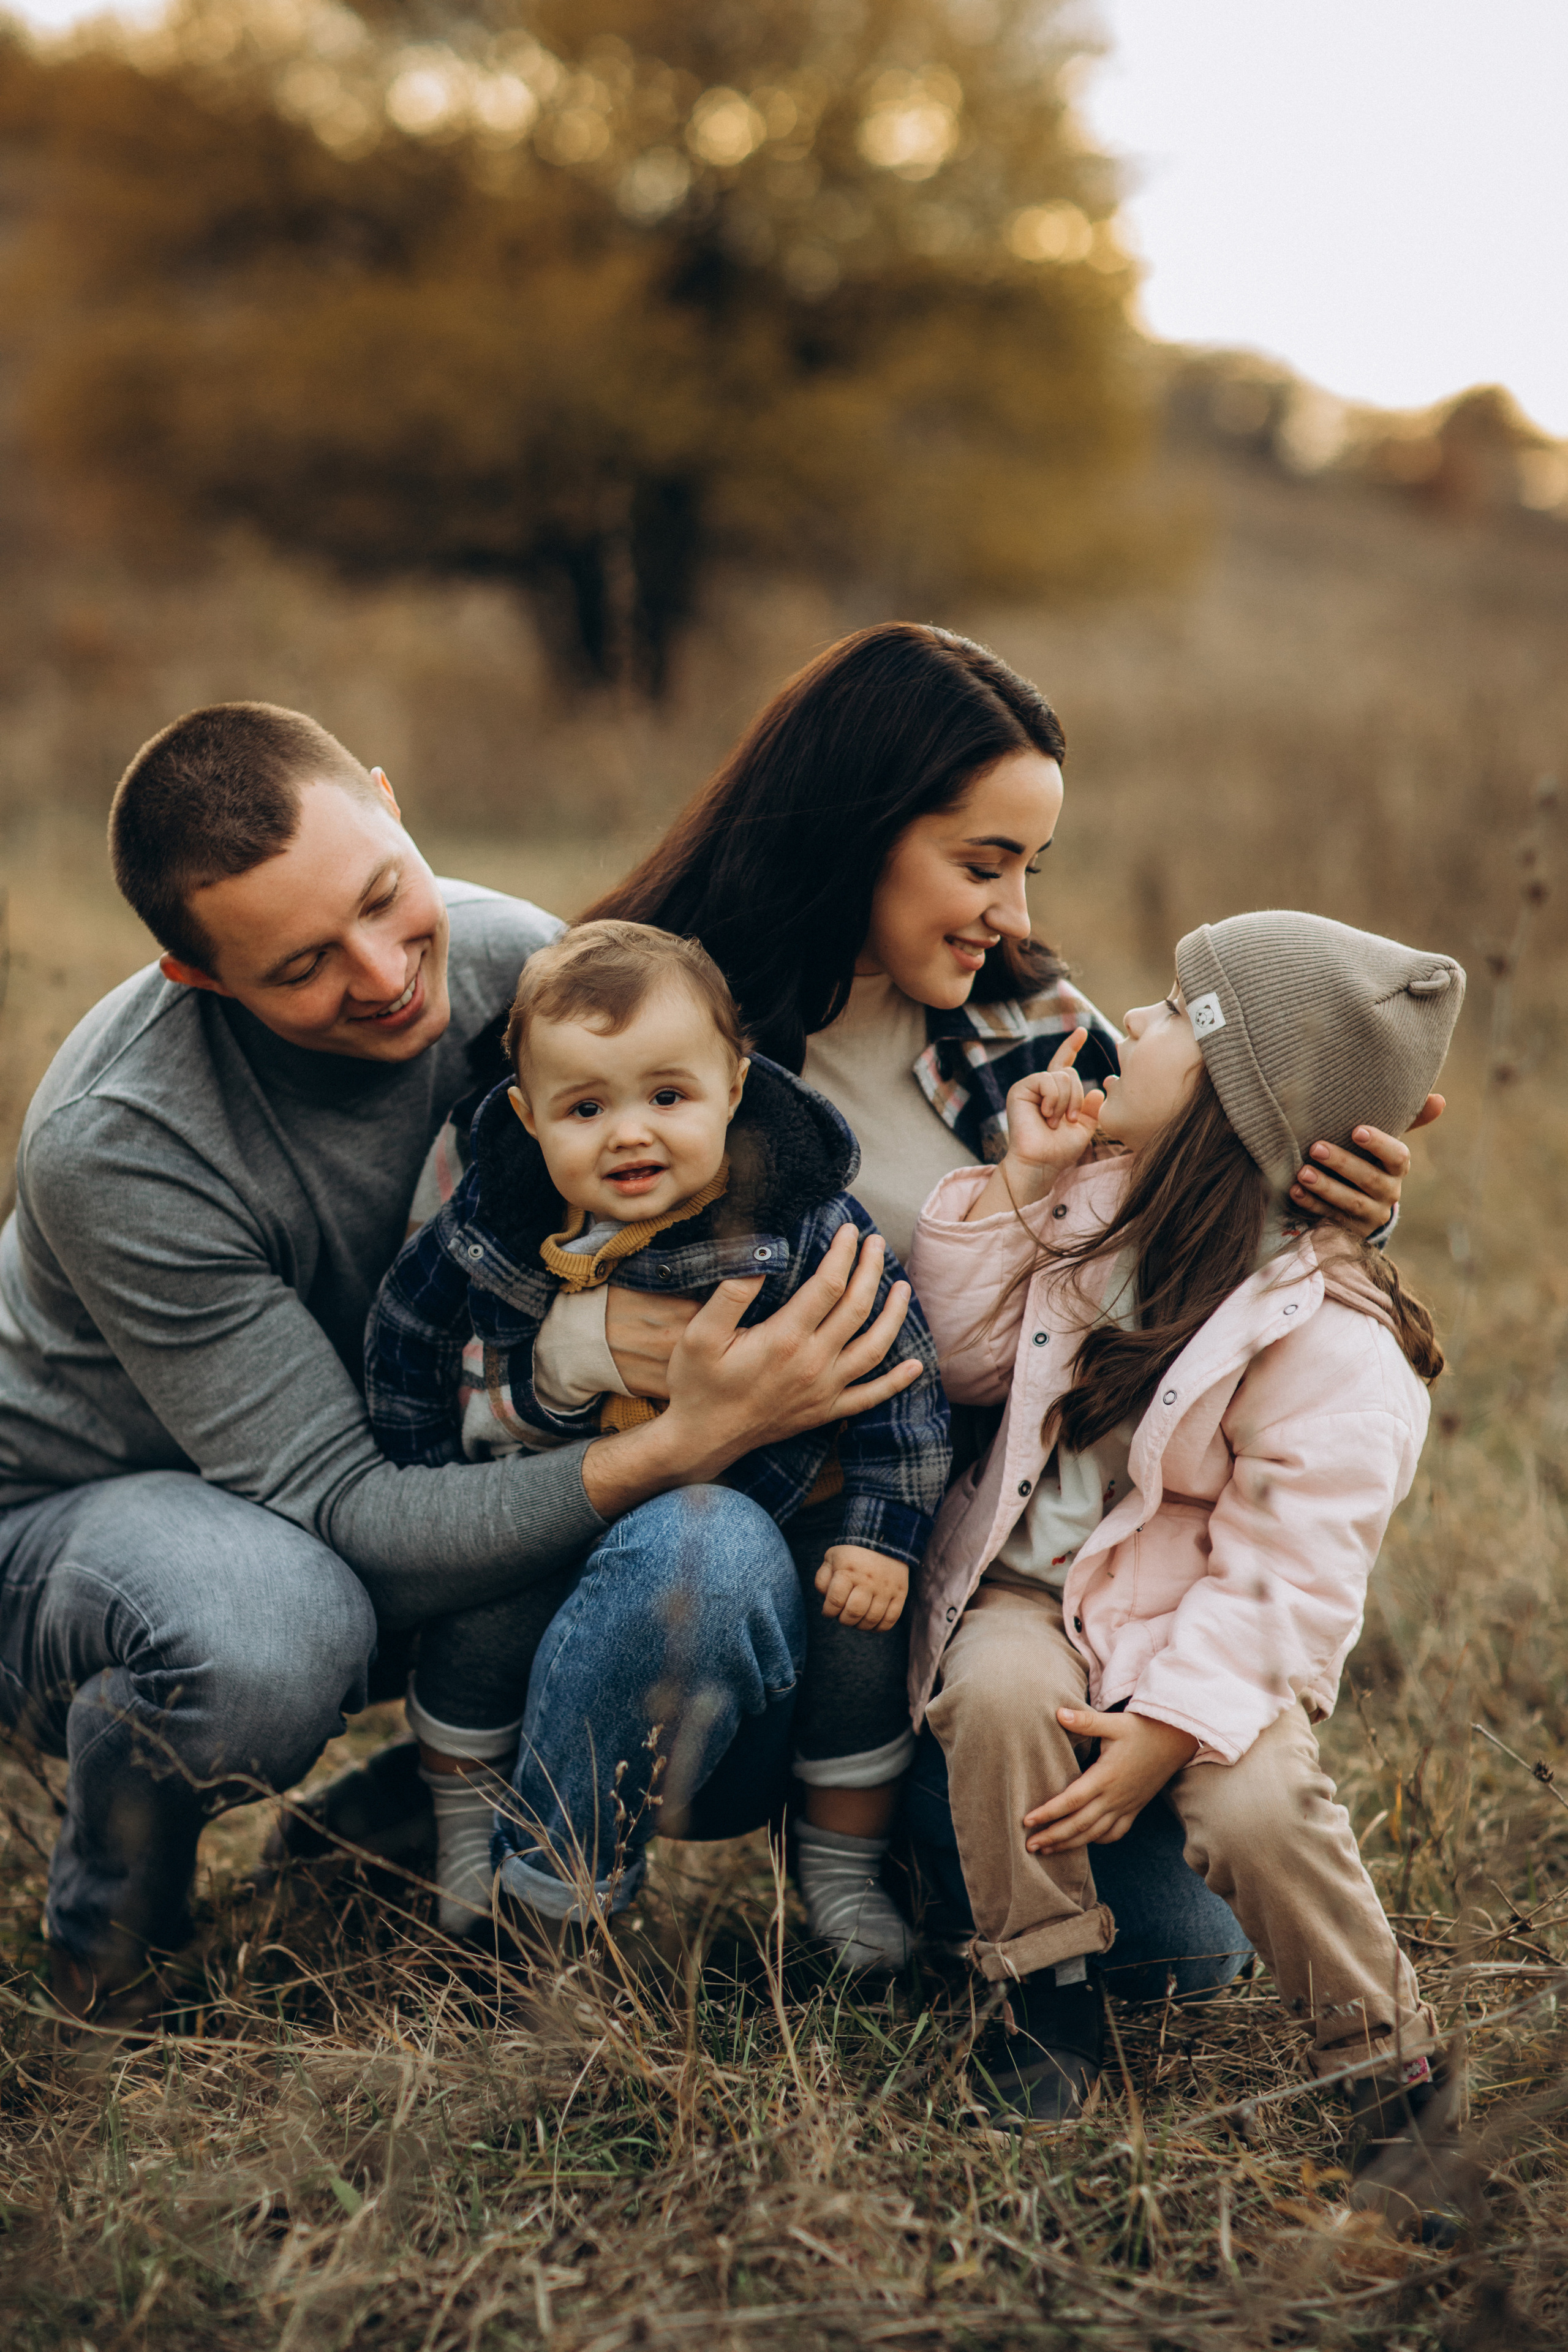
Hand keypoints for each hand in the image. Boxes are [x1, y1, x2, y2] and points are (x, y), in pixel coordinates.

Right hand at [581, 1224, 917, 1515]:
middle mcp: (813, 1363)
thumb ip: (731, 1293)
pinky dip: (897, 1381)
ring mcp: (824, 1390)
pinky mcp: (826, 1411)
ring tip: (902, 1287)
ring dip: (894, 1314)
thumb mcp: (699, 1334)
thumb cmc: (697, 1384)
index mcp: (785, 1338)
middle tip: (876, 1244)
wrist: (701, 1439)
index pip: (828, 1284)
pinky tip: (916, 1365)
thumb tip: (760, 1255)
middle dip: (871, 1270)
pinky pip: (871, 1396)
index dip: (843, 1253)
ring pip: (875, 1347)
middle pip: (857, 1308)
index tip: (850, 1231)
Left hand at [815, 1544, 907, 1630]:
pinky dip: (879, 1627)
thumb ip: (822, 1579)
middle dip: (844, 1620)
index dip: (828, 1612)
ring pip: (872, 1619)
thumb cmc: (852, 1554)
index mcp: (848, 1571)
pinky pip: (891, 1619)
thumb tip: (826, 1600)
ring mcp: (886, 1588)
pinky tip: (872, 1623)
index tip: (829, 1611)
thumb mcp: (831, 1558)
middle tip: (843, 1616)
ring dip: (860, 1625)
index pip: (835, 1602)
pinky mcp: (900, 1593)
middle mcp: (868, 1580)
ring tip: (857, 1619)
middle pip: (854, 1613)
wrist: (883, 1538)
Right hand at [965, 1030, 1105, 1220]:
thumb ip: (1092, 1108)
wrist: (1041, 1164)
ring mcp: (1031, 1086)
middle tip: (1069, 1120)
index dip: (1071, 1046)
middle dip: (1076, 1098)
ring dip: (1066, 1102)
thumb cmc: (1060, 1150)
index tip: (1081, 1031)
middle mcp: (1042, 1087)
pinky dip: (1053, 1099)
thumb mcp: (1085, 1128)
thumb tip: (1097, 1089)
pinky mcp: (1020, 1089)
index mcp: (1056, 1093)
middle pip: (1071, 1073)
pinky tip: (1046, 1114)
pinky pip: (1048, 1079)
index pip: (1064, 1064)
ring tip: (1055, 1121)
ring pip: (1063, 1076)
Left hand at [1023, 1707, 1198, 1851]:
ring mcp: (1126, 1806)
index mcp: (1105, 1777)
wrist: (1177, 1740)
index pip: (1071, 1801)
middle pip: (1079, 1825)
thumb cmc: (1143, 1729)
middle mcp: (1114, 1797)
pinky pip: (1116, 1833)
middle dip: (1053, 1837)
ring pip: (1094, 1834)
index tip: (1026, 1821)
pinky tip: (1085, 1842)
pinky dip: (1098, 1841)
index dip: (1048, 1813)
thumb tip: (1058, 1712)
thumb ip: (1085, 1721)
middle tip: (1029, 1846)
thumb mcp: (1114, 1722)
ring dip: (1070, 1844)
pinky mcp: (1135, 1808)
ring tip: (1047, 1850)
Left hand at [1290, 1095, 1444, 1236]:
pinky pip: (1330, 1218)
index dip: (1379, 1144)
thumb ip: (1406, 1121)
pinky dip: (1311, 1205)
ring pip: (1350, 1202)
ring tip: (1301, 1173)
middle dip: (1342, 1162)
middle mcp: (1388, 1192)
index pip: (1398, 1156)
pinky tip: (1294, 1191)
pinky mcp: (1349, 1229)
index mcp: (1397, 1168)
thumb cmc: (1368, 1161)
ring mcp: (1370, 1214)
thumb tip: (1439, 1099)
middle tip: (1316, 1147)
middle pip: (1369, 1179)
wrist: (1358, 1206)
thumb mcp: (1383, 1144)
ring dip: (1325, 1187)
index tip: (1356, 1130)